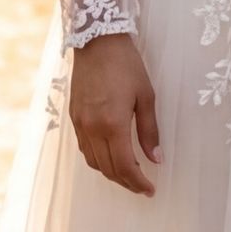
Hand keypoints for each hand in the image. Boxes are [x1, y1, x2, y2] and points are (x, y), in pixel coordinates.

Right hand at [70, 33, 161, 195]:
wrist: (97, 41)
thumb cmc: (126, 65)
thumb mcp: (146, 96)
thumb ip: (150, 130)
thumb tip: (157, 158)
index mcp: (113, 124)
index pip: (125, 166)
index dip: (138, 183)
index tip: (150, 190)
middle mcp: (93, 128)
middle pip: (108, 169)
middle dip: (126, 182)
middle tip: (142, 186)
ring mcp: (80, 124)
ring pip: (94, 162)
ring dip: (111, 173)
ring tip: (129, 174)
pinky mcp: (74, 117)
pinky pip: (85, 149)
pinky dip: (98, 159)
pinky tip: (111, 156)